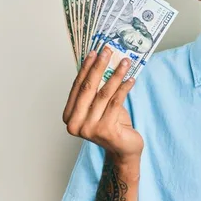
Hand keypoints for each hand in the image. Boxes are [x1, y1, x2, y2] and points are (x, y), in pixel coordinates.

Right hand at [62, 48, 143, 162]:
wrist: (123, 149)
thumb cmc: (112, 124)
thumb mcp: (100, 105)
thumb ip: (96, 89)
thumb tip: (101, 61)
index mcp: (69, 116)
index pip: (77, 87)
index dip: (86, 68)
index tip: (95, 52)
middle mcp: (75, 124)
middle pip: (88, 88)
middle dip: (99, 67)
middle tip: (108, 51)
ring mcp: (89, 128)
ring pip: (104, 94)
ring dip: (116, 74)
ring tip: (125, 62)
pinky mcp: (106, 130)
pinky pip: (116, 102)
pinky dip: (124, 88)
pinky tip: (131, 79)